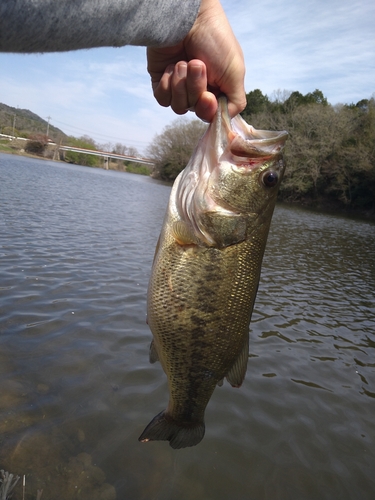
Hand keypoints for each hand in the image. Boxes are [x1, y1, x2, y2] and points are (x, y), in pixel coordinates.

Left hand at [147, 0, 245, 121]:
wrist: (188, 17)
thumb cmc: (215, 40)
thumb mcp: (236, 73)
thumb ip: (236, 103)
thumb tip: (224, 120)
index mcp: (218, 89)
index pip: (212, 115)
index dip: (208, 109)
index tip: (208, 96)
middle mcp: (199, 90)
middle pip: (194, 110)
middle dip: (195, 88)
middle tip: (196, 64)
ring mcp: (179, 86)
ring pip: (178, 106)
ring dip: (181, 84)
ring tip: (183, 62)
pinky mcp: (161, 81)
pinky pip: (162, 99)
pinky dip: (167, 84)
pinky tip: (170, 66)